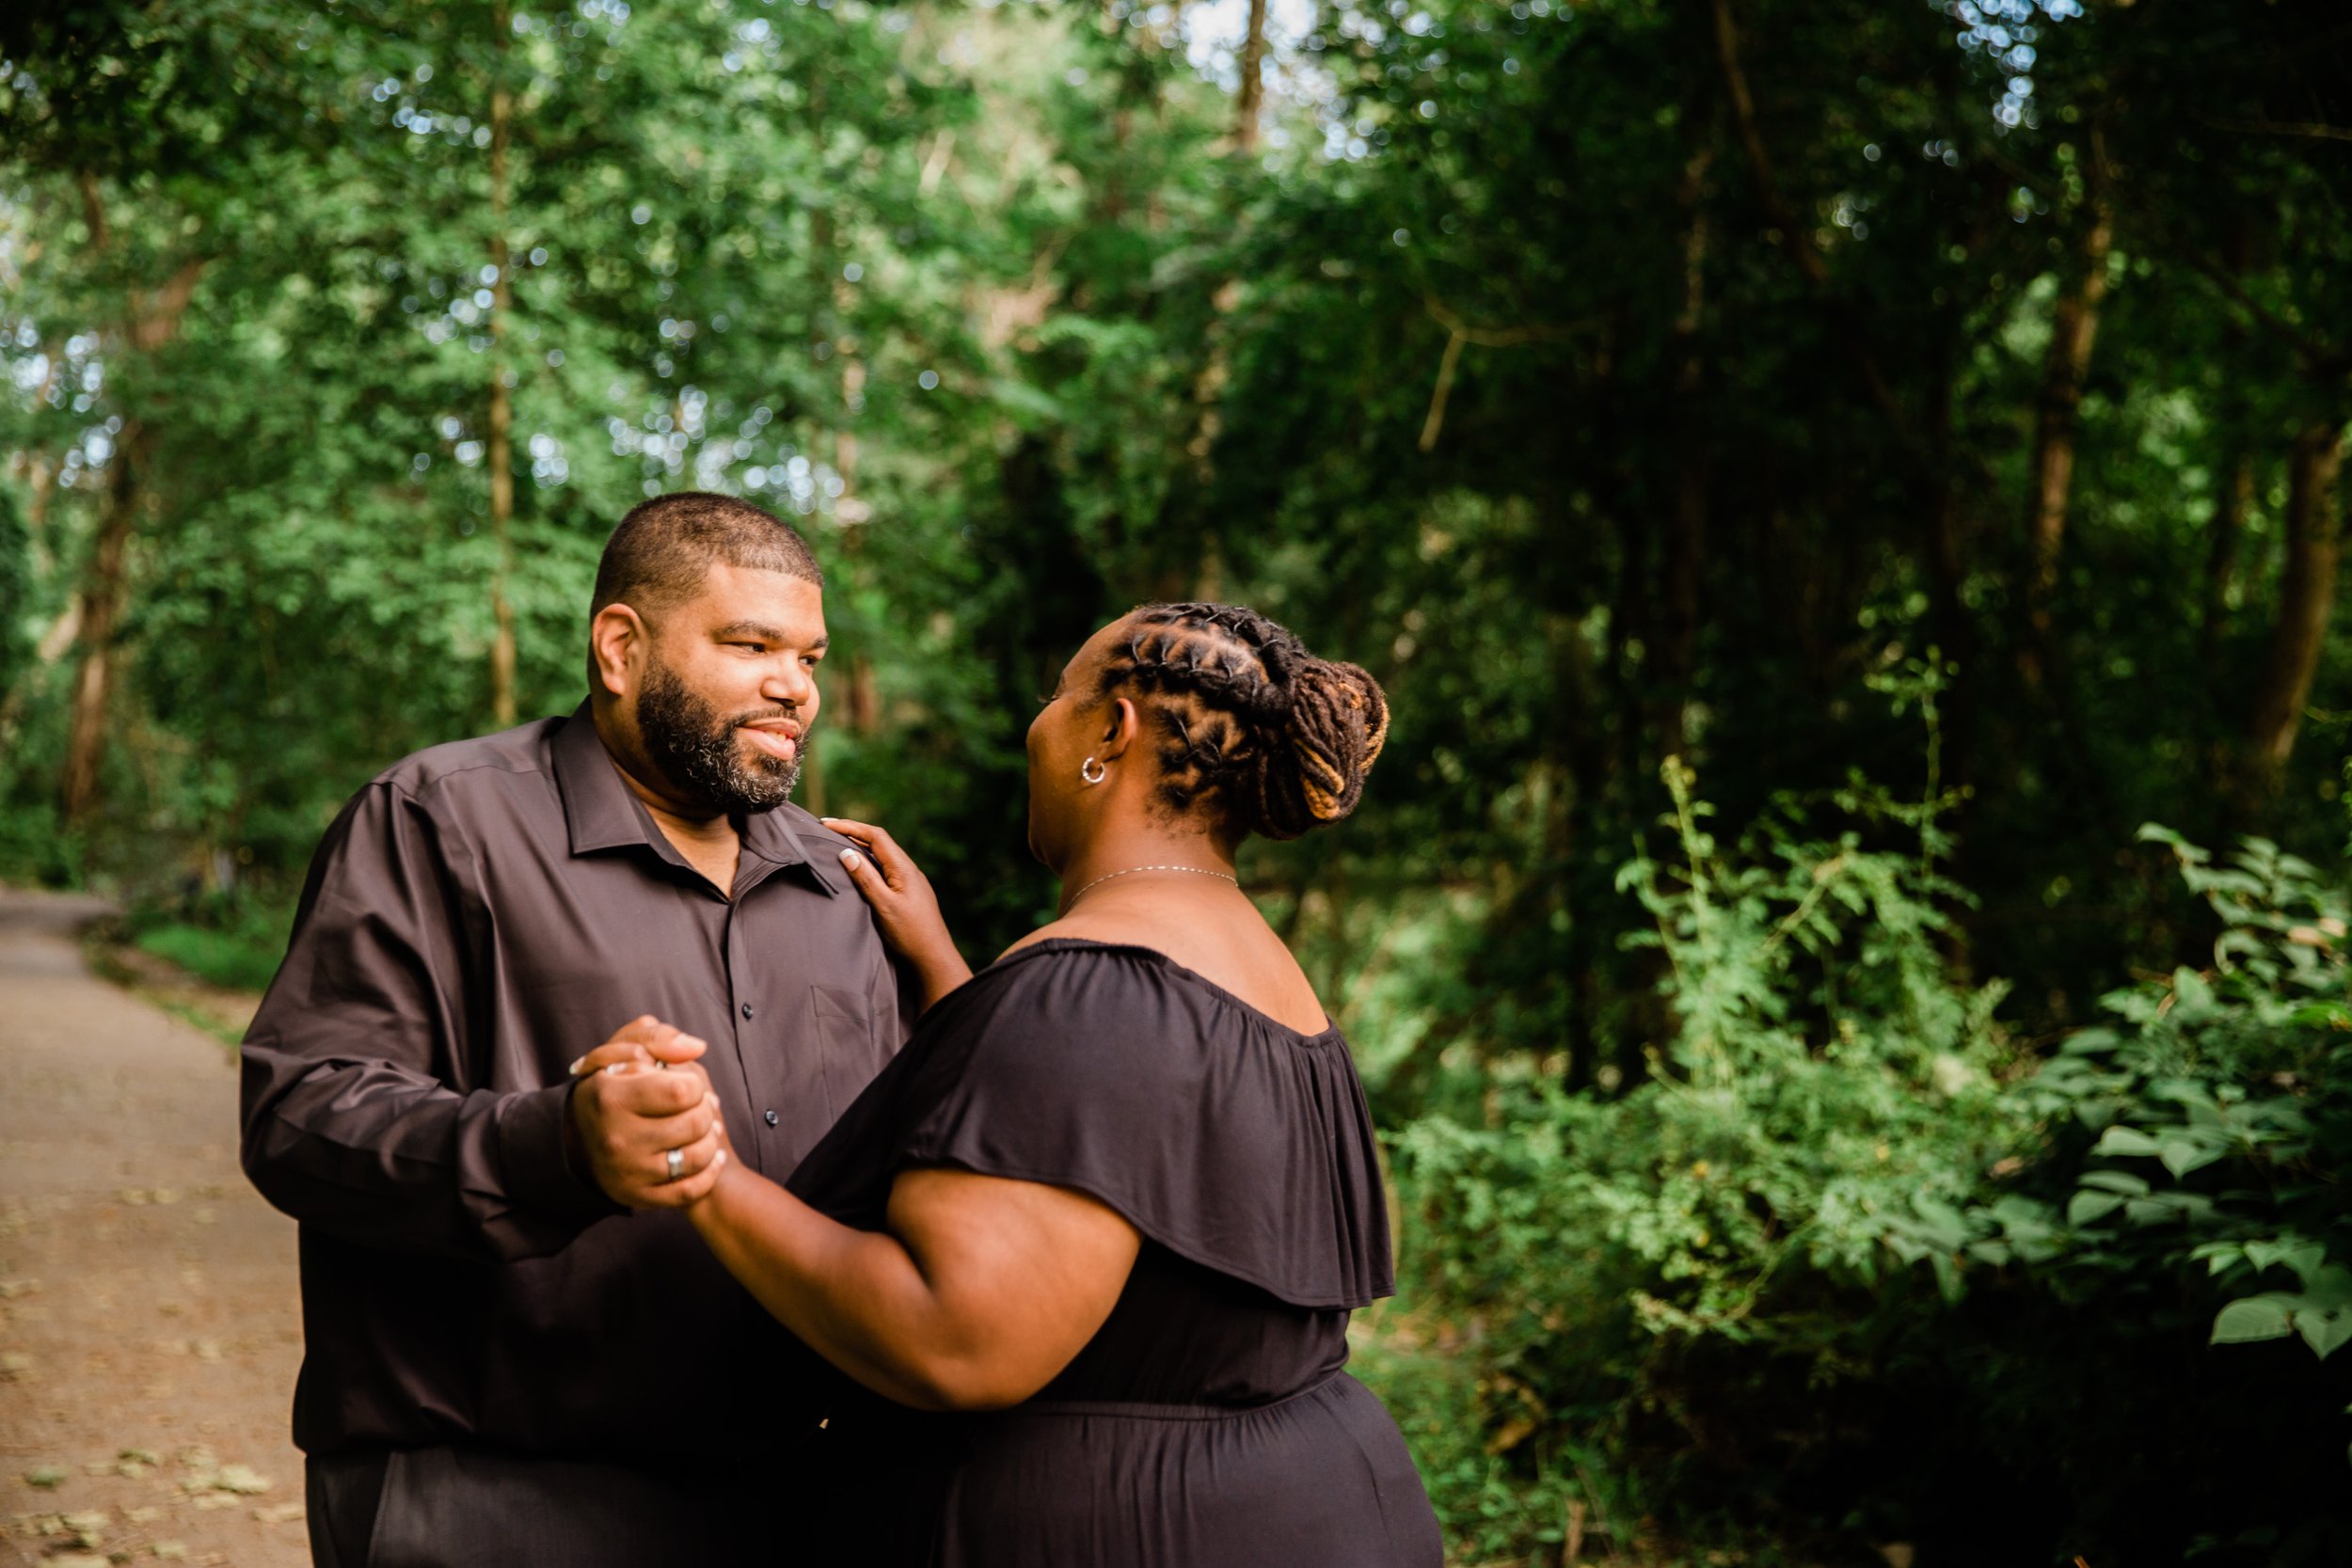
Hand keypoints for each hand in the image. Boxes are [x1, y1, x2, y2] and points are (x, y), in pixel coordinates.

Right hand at [567, 1016, 729, 1208]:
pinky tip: (710, 1155)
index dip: (694, 1084)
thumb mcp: (622, 1051)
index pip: (682, 1090)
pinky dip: (709, 1171)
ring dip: (710, 1138)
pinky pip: (690, 1190)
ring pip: (698, 1156)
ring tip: (703, 1129)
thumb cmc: (612, 1086)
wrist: (577, 1140)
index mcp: (609, 1097)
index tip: (686, 1085)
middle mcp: (615, 1138)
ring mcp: (627, 1172)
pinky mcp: (638, 1197)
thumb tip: (696, 1046)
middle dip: (705, 1109)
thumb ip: (657, 1038)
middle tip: (698, 1106)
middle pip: (696, 1122)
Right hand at [821, 817, 972, 1008]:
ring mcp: (908, 880)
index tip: (826, 824)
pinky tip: (856, 867)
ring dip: (859, 846)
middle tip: (826, 829)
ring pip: (881, 855)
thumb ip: (866, 878)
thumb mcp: (883, 905)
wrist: (933, 956)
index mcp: (903, 867)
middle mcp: (907, 869)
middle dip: (852, 832)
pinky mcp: (906, 891)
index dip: (850, 826)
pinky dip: (866, 861)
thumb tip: (846, 853)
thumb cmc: (910, 933)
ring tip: (835, 843)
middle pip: (878, 841)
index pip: (875, 836)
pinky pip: (884, 867)